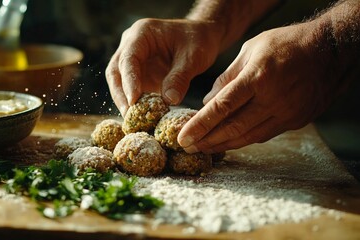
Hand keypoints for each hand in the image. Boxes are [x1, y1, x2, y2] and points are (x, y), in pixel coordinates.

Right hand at [105, 18, 222, 115]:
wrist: (200, 36)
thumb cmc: (197, 40)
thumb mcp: (193, 57)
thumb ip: (180, 77)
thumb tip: (169, 100)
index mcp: (141, 34)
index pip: (129, 58)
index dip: (129, 80)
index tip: (134, 100)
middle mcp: (130, 46)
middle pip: (116, 72)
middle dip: (121, 95)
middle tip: (129, 116)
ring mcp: (132, 61)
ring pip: (119, 83)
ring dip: (125, 102)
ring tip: (134, 121)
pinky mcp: (138, 74)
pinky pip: (131, 90)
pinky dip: (135, 104)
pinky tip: (141, 119)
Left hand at [178, 23, 337, 152]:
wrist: (331, 50)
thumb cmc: (287, 44)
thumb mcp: (252, 49)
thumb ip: (228, 76)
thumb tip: (209, 100)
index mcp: (258, 77)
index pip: (222, 107)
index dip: (200, 125)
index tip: (183, 137)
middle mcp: (272, 99)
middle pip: (233, 128)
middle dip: (207, 140)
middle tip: (188, 147)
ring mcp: (286, 113)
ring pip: (248, 137)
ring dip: (223, 145)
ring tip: (204, 148)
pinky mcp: (296, 121)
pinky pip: (264, 135)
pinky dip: (244, 139)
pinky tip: (229, 141)